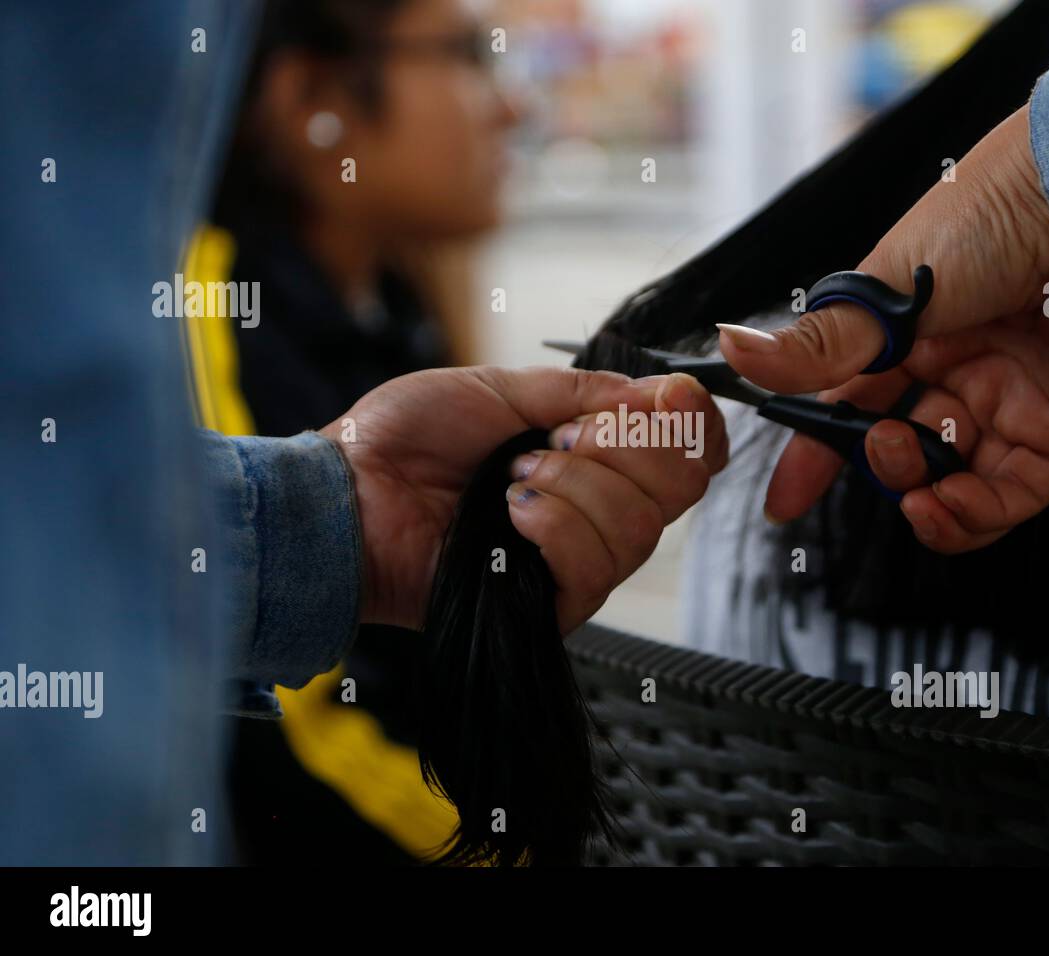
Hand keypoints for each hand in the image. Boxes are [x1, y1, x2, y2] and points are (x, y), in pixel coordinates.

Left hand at [318, 366, 726, 632]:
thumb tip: (656, 393)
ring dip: (576, 485)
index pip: (690, 450)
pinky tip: (510, 512)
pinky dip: (556, 525)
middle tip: (561, 436)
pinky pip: (596, 568)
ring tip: (515, 475)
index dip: (693, 422)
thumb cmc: (407, 441)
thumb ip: (580, 392)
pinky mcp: (554, 605)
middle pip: (683, 487)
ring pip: (641, 527)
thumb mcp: (498, 390)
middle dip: (629, 445)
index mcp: (596, 456)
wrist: (349, 493)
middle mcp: (601, 510)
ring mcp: (580, 561)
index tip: (663, 399)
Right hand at [717, 103, 1048, 552]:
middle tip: (878, 444)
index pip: (851, 407)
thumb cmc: (991, 216)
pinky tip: (942, 506)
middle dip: (878, 464)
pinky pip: (1010, 498)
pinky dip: (970, 518)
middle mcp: (958, 368)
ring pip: (954, 485)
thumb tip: (730, 349)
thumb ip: (815, 345)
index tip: (786, 499)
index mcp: (908, 331)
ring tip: (913, 485)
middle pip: (902, 450)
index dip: (816, 454)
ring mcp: (1012, 399)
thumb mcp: (884, 289)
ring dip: (920, 497)